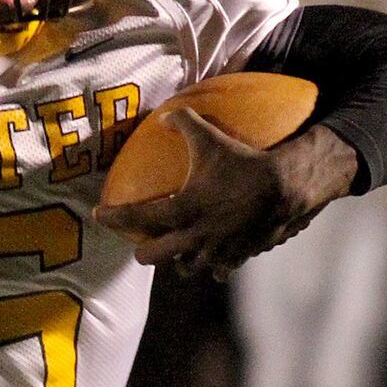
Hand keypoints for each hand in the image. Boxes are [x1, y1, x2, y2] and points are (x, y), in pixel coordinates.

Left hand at [93, 109, 359, 280]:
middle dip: (142, 249)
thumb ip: (184, 124)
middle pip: (152, 256)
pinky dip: (213, 265)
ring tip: (178, 248)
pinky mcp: (238, 257)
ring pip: (185, 268)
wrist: (288, 186)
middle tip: (139, 240)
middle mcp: (194, 237)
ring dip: (179, 259)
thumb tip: (164, 116)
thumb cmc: (244, 162)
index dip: (112, 217)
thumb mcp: (210, 139)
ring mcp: (216, 251)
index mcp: (181, 211)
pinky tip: (213, 254)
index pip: (135, 219)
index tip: (99, 214)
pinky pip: (219, 270)